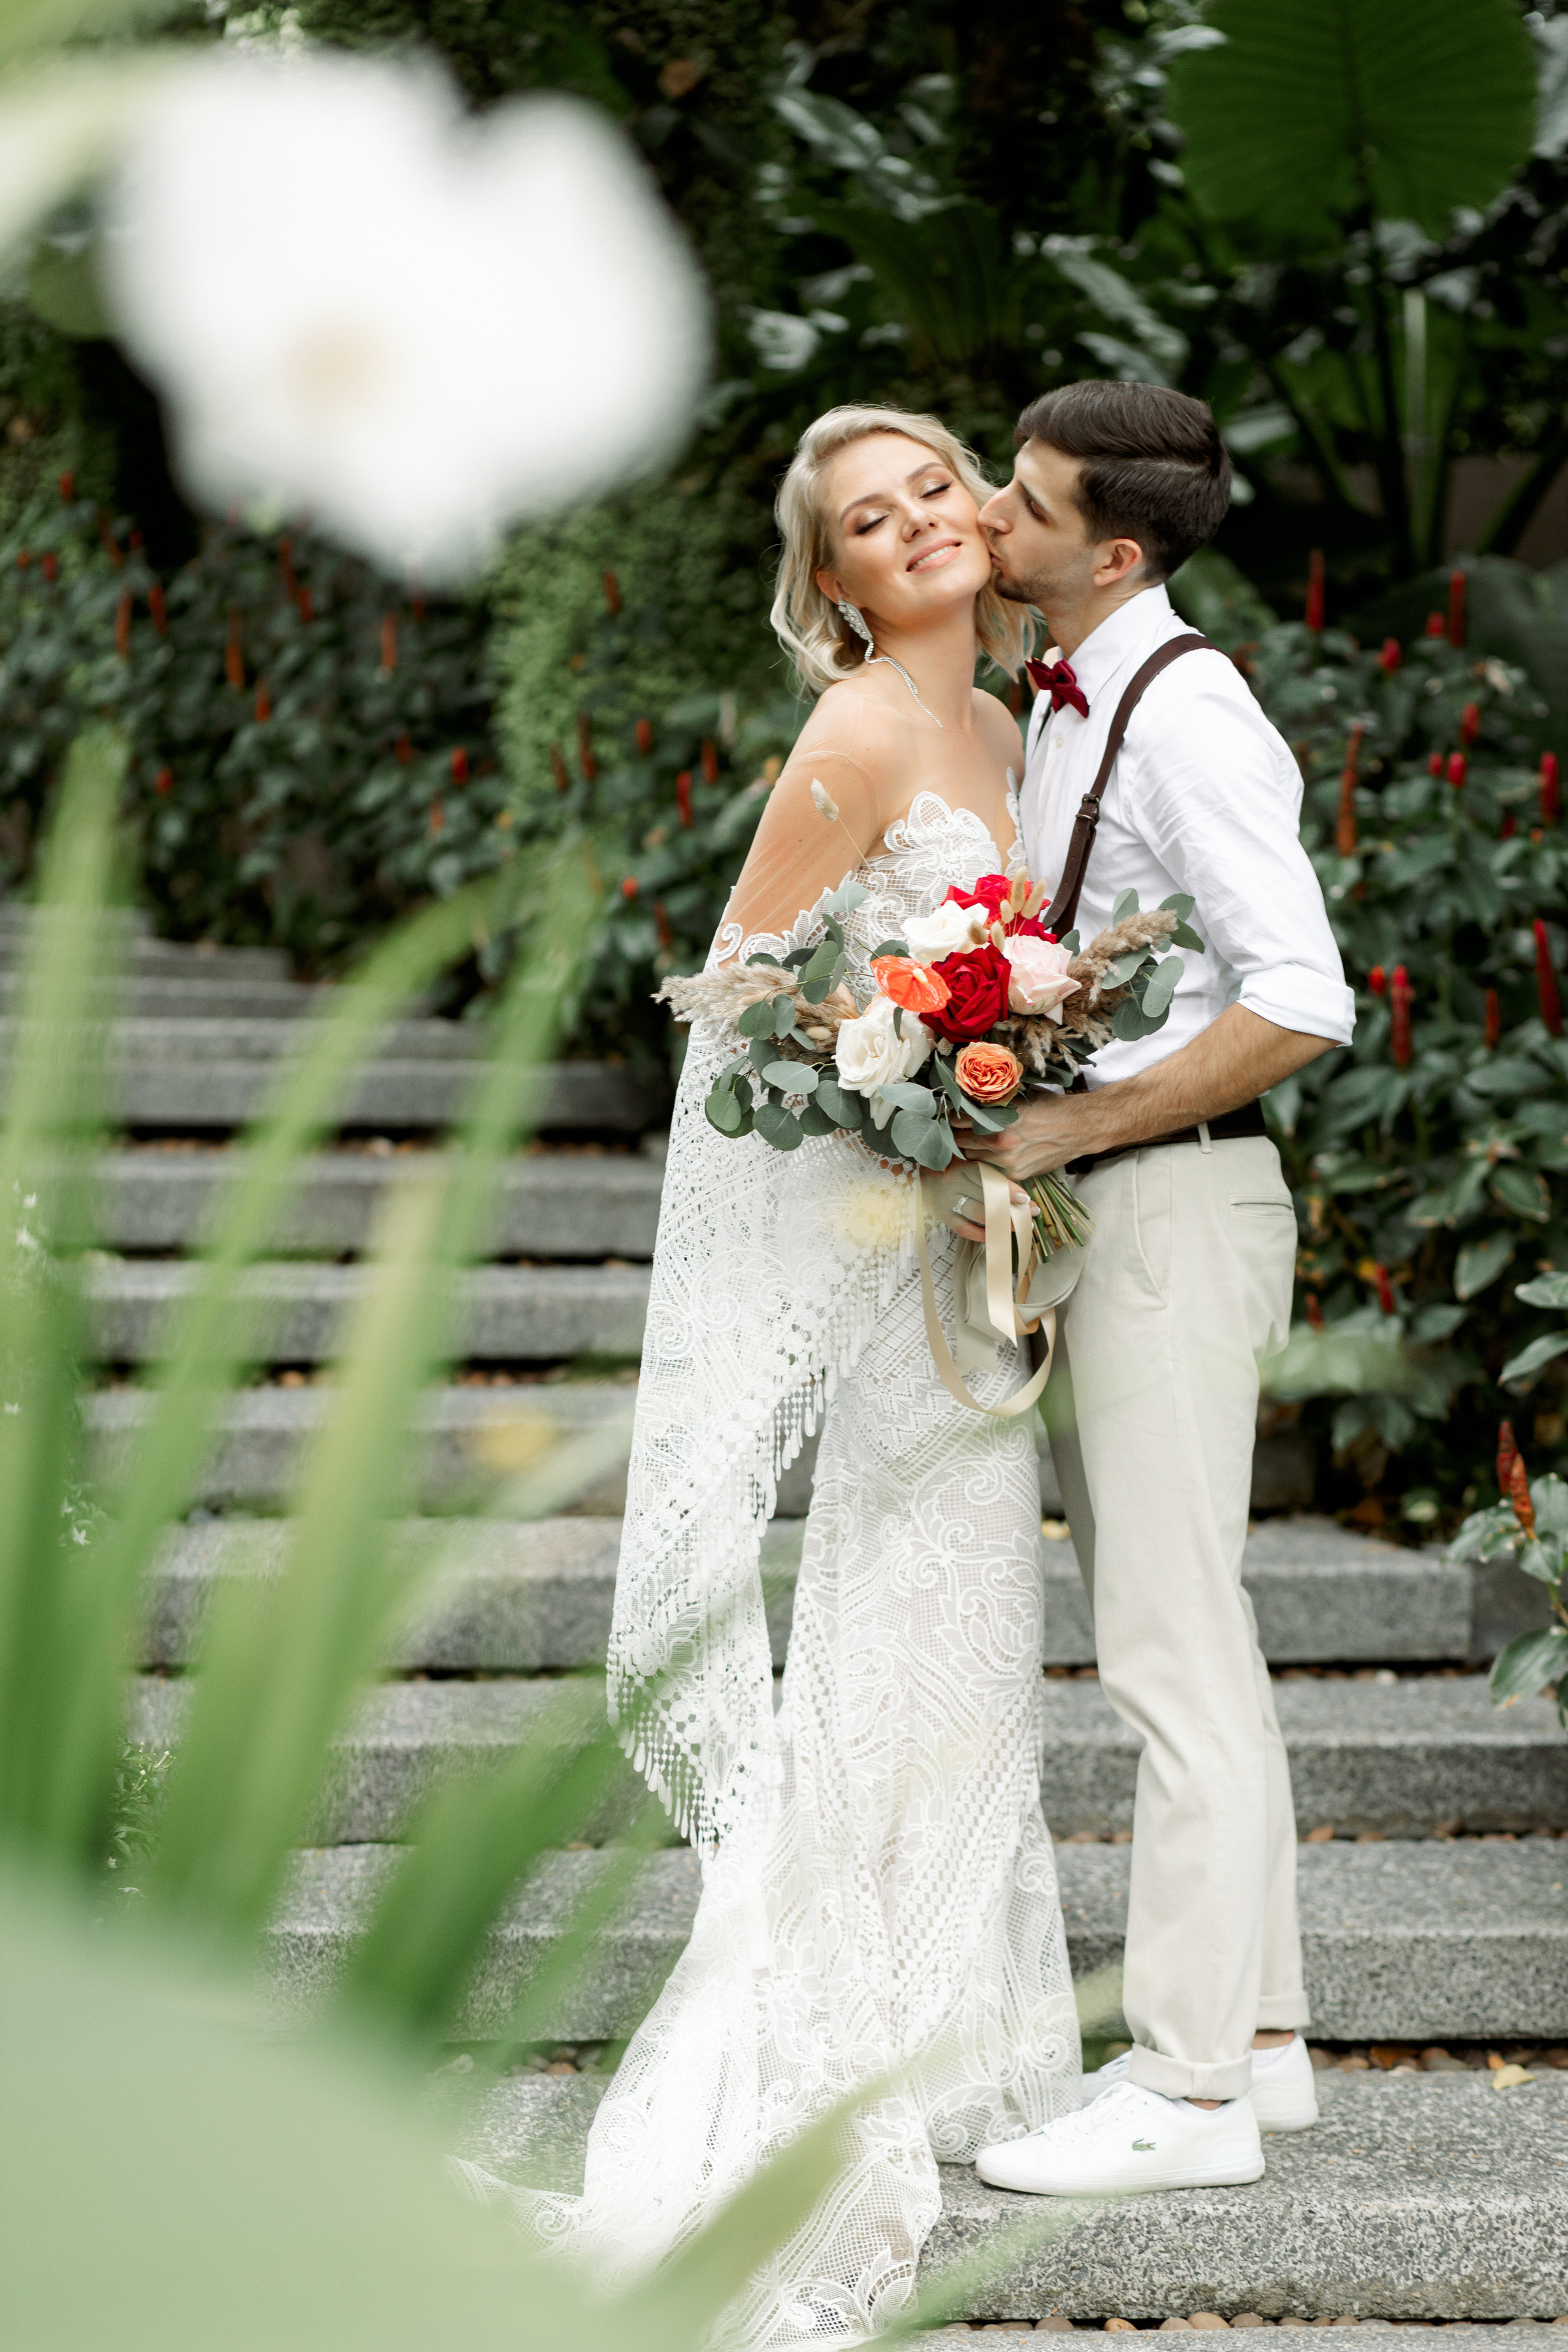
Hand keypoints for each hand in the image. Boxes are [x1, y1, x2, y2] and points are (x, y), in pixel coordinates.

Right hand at [945, 1172, 1029, 1244]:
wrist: (920, 1179)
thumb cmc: (951, 1171)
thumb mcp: (965, 1164)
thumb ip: (987, 1173)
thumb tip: (1019, 1191)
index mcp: (962, 1166)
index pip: (989, 1178)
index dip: (1009, 1189)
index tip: (1026, 1199)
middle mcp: (953, 1182)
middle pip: (987, 1197)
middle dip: (1012, 1207)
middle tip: (1032, 1213)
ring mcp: (947, 1200)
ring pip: (978, 1213)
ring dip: (1001, 1222)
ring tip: (1020, 1227)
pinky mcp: (943, 1216)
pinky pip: (965, 1229)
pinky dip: (982, 1234)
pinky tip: (997, 1236)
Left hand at [954, 1092, 1093, 1180]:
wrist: (1078, 1128)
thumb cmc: (1049, 1107)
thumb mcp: (1020, 1097)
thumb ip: (994, 1102)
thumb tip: (969, 1099)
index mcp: (999, 1120)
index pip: (960, 1121)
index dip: (951, 1119)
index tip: (947, 1116)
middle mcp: (1000, 1143)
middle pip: (962, 1143)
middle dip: (956, 1136)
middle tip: (953, 1131)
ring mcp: (1008, 1162)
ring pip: (973, 1159)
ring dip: (969, 1151)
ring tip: (969, 1142)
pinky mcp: (1016, 1175)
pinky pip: (989, 1171)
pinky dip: (985, 1163)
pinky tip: (986, 1155)